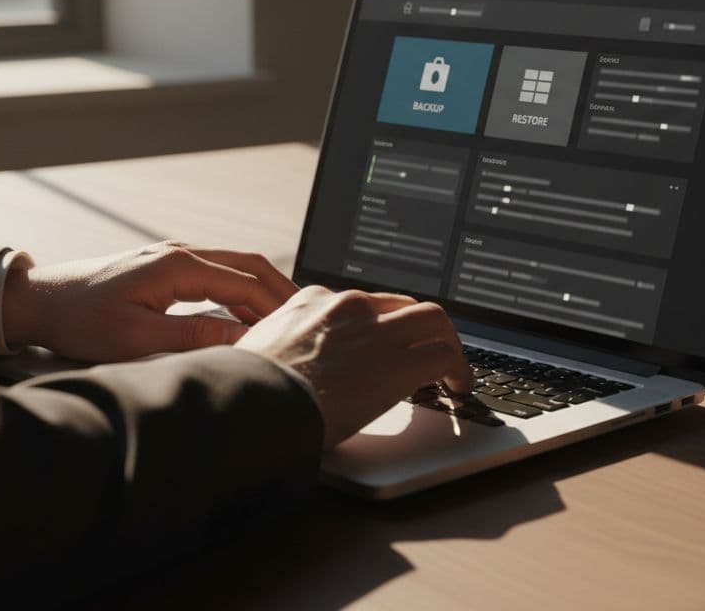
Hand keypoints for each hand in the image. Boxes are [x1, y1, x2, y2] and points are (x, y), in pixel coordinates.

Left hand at [3, 242, 298, 361]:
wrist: (40, 301)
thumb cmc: (81, 320)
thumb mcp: (139, 338)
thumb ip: (196, 337)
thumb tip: (244, 340)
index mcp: (179, 266)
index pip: (246, 283)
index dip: (278, 307)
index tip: (302, 328)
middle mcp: (181, 253)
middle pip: (249, 265)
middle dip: (281, 290)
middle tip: (309, 317)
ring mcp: (174, 256)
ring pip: (235, 267)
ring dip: (262, 291)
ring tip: (287, 318)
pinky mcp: (165, 267)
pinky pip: (216, 273)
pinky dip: (240, 291)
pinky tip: (248, 315)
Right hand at [236, 286, 471, 447]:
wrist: (250, 404)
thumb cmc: (245, 391)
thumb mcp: (256, 354)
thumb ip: (279, 352)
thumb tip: (278, 373)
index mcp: (311, 301)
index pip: (362, 304)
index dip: (382, 325)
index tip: (387, 342)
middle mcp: (347, 306)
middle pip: (403, 304)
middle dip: (423, 327)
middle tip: (431, 349)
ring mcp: (374, 330)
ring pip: (433, 319)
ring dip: (448, 343)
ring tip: (453, 369)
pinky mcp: (396, 361)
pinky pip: (444, 355)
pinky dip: (459, 370)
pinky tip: (459, 388)